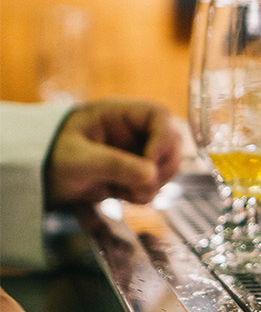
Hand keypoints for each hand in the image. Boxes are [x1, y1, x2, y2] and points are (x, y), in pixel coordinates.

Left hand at [45, 100, 182, 207]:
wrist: (37, 180)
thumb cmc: (52, 157)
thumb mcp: (79, 159)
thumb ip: (115, 164)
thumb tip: (151, 176)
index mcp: (121, 115)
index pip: (159, 115)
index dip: (162, 137)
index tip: (149, 163)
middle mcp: (134, 131)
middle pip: (171, 141)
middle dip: (163, 165)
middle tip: (143, 186)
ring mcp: (136, 152)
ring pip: (168, 164)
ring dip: (156, 183)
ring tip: (129, 194)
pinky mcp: (133, 174)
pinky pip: (155, 183)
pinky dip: (146, 193)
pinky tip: (124, 196)